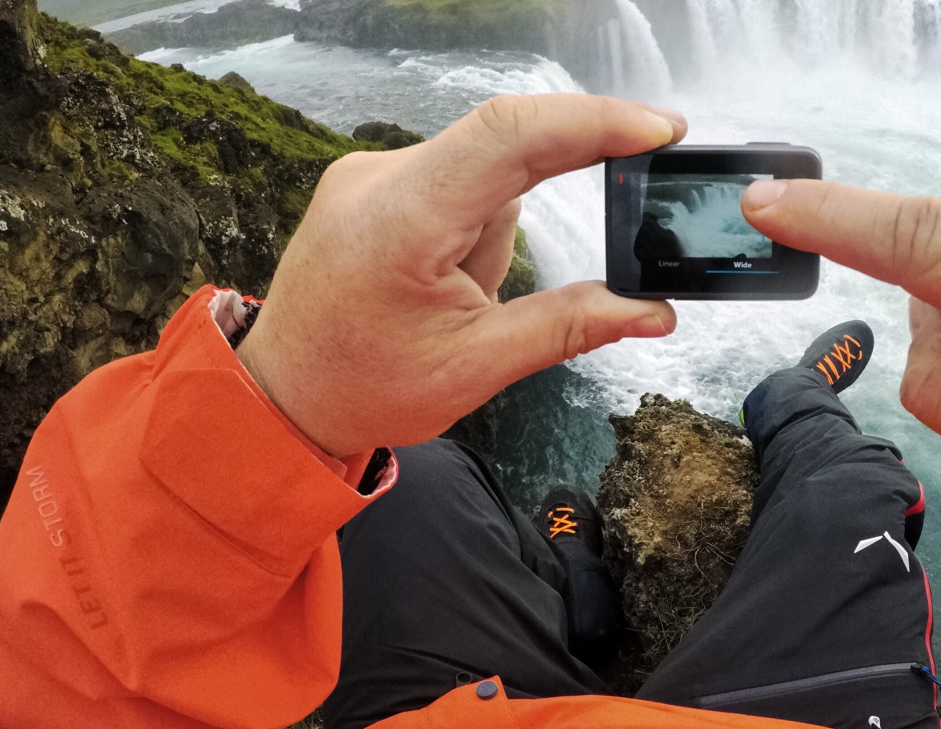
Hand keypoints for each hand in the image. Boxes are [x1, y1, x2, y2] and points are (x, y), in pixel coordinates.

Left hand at [235, 95, 684, 457]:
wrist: (281, 395)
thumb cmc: (365, 388)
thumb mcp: (478, 368)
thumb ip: (570, 327)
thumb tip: (651, 310)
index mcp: (402, 220)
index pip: (511, 136)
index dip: (593, 121)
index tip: (659, 129)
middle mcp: (380, 178)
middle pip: (506, 144)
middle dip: (563, 178)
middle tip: (631, 186)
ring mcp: (372, 175)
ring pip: (485, 172)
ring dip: (500, 228)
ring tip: (459, 302)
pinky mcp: (375, 182)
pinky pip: (457, 181)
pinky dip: (475, 224)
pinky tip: (442, 282)